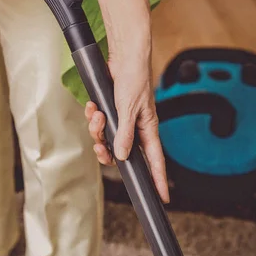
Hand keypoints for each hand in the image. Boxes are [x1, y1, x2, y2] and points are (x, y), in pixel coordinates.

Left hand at [85, 41, 169, 203]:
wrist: (123, 58)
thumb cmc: (134, 79)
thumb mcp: (129, 109)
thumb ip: (125, 134)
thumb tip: (122, 156)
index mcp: (147, 130)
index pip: (155, 161)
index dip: (158, 180)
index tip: (162, 197)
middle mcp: (135, 130)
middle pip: (121, 155)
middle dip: (106, 151)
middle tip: (100, 147)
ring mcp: (122, 123)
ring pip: (106, 140)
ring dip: (97, 129)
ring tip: (97, 115)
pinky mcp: (110, 114)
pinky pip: (98, 125)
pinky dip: (93, 117)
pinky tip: (93, 107)